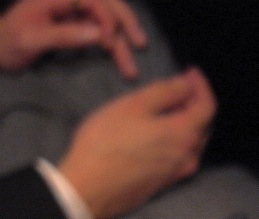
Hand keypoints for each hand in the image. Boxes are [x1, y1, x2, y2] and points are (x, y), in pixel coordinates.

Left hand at [0, 0, 146, 78]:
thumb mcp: (31, 40)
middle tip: (141, 43)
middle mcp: (67, 1)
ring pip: (107, 20)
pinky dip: (114, 46)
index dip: (106, 18)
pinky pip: (100, 31)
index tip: (109, 41)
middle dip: (126, 22)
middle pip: (106, 3)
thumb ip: (64, 36)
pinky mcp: (76, 26)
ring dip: (122, 42)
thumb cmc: (8, 44)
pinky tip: (122, 59)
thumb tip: (99, 35)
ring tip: (132, 68)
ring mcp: (73, 13)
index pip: (92, 0)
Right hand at [58, 67, 215, 218]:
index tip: (191, 72)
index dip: (202, 86)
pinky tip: (164, 132)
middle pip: (204, 125)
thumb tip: (186, 84)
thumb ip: (165, 92)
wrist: (90, 189)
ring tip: (173, 106)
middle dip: (197, 102)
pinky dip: (180, 138)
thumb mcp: (134, 106)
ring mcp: (179, 172)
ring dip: (189, 121)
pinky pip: (183, 155)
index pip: (208, 106)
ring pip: (194, 142)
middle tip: (182, 86)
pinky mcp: (167, 182)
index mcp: (185, 134)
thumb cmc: (108, 142)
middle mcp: (189, 155)